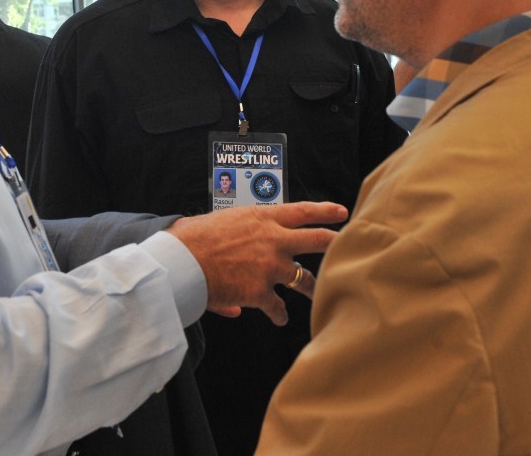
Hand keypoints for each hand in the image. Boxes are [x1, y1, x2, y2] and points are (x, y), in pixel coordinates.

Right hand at [167, 202, 347, 325]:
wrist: (181, 262)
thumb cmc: (192, 238)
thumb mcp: (219, 224)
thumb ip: (234, 237)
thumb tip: (239, 251)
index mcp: (263, 218)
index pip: (302, 211)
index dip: (325, 211)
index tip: (341, 212)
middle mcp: (273, 240)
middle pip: (318, 241)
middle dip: (336, 244)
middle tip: (348, 248)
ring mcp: (270, 267)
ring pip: (305, 279)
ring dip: (313, 288)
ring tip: (319, 294)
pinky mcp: (260, 292)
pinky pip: (278, 307)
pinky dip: (279, 315)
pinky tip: (280, 319)